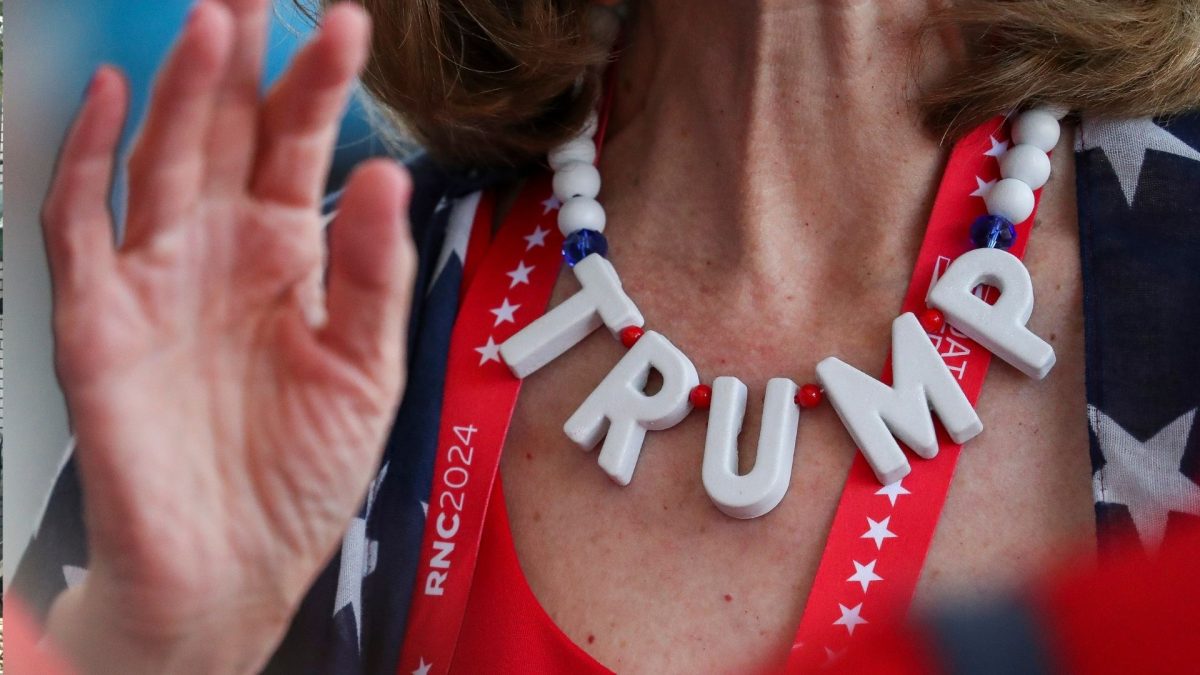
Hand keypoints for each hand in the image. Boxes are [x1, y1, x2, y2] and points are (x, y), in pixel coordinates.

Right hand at [40, 2, 414, 671]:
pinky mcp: (97, 320)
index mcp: (288, 257)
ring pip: (160, 160)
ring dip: (180, 89)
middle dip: (243, 56)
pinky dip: (85, 161)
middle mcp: (219, 251)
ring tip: (212, 19)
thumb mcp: (366, 373)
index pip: (299, 149)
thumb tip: (384, 177)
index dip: (321, 87)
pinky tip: (105, 98)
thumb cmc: (300, 472)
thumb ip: (374, 277)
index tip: (350, 25)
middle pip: (225, 132)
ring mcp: (155, 278)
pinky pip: (79, 226)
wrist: (232, 568)